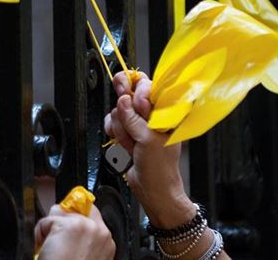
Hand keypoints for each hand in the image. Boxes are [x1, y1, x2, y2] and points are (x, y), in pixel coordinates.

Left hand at [34, 205, 114, 259]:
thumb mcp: (85, 257)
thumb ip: (83, 241)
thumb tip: (67, 222)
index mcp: (107, 242)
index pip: (92, 213)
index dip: (73, 217)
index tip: (64, 228)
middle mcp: (101, 232)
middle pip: (74, 207)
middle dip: (61, 219)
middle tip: (56, 242)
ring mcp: (87, 226)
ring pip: (58, 212)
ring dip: (49, 229)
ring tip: (51, 249)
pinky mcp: (70, 225)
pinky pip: (46, 221)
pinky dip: (40, 235)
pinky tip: (46, 250)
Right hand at [104, 71, 195, 228]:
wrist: (152, 190)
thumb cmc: (160, 168)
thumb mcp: (149, 140)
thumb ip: (135, 119)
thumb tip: (124, 100)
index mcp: (165, 112)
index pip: (149, 87)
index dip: (140, 92)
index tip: (137, 104)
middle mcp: (151, 114)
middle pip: (130, 93)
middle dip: (126, 107)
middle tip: (126, 111)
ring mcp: (137, 123)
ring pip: (118, 110)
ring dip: (122, 127)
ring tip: (133, 142)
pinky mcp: (126, 132)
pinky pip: (112, 123)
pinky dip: (114, 133)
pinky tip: (123, 144)